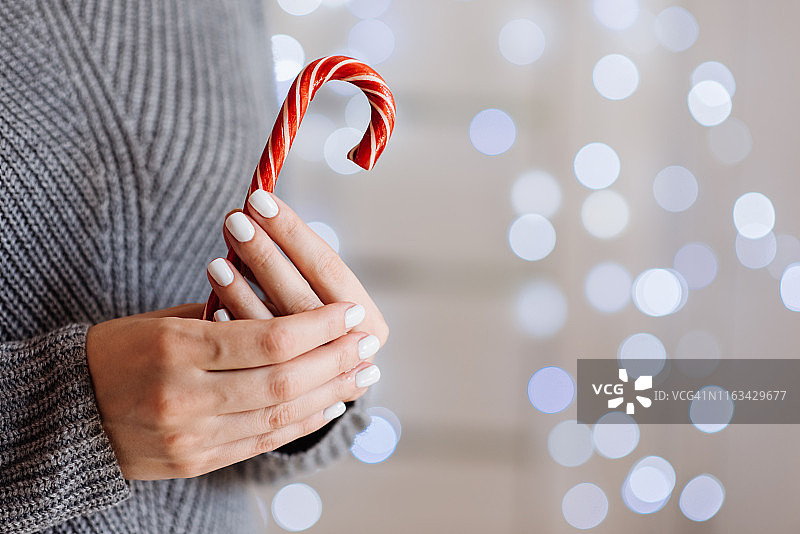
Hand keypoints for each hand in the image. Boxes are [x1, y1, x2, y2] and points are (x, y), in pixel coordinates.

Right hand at [86, 301, 374, 479]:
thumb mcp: (165, 320)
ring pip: (279, 417)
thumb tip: (292, 314)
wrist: (69, 411)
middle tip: (369, 343)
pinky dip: (302, 423)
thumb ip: (226, 317)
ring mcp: (190, 436)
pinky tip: (330, 404)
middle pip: (283, 381)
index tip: (351, 311)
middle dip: (336, 360)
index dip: (319, 326)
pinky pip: (261, 443)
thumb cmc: (121, 350)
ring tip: (362, 373)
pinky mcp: (195, 462)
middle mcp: (184, 396)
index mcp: (176, 349)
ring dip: (330, 393)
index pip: (269, 339)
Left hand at [206, 190, 388, 400]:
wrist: (321, 389)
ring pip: (280, 336)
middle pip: (304, 300)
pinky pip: (260, 366)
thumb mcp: (314, 296)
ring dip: (246, 294)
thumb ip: (297, 266)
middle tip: (236, 220)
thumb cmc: (312, 325)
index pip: (328, 269)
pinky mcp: (292, 402)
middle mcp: (357, 355)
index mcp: (369, 325)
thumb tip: (259, 206)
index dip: (293, 234)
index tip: (261, 200)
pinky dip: (239, 333)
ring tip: (217, 262)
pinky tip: (215, 307)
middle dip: (268, 256)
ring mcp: (326, 383)